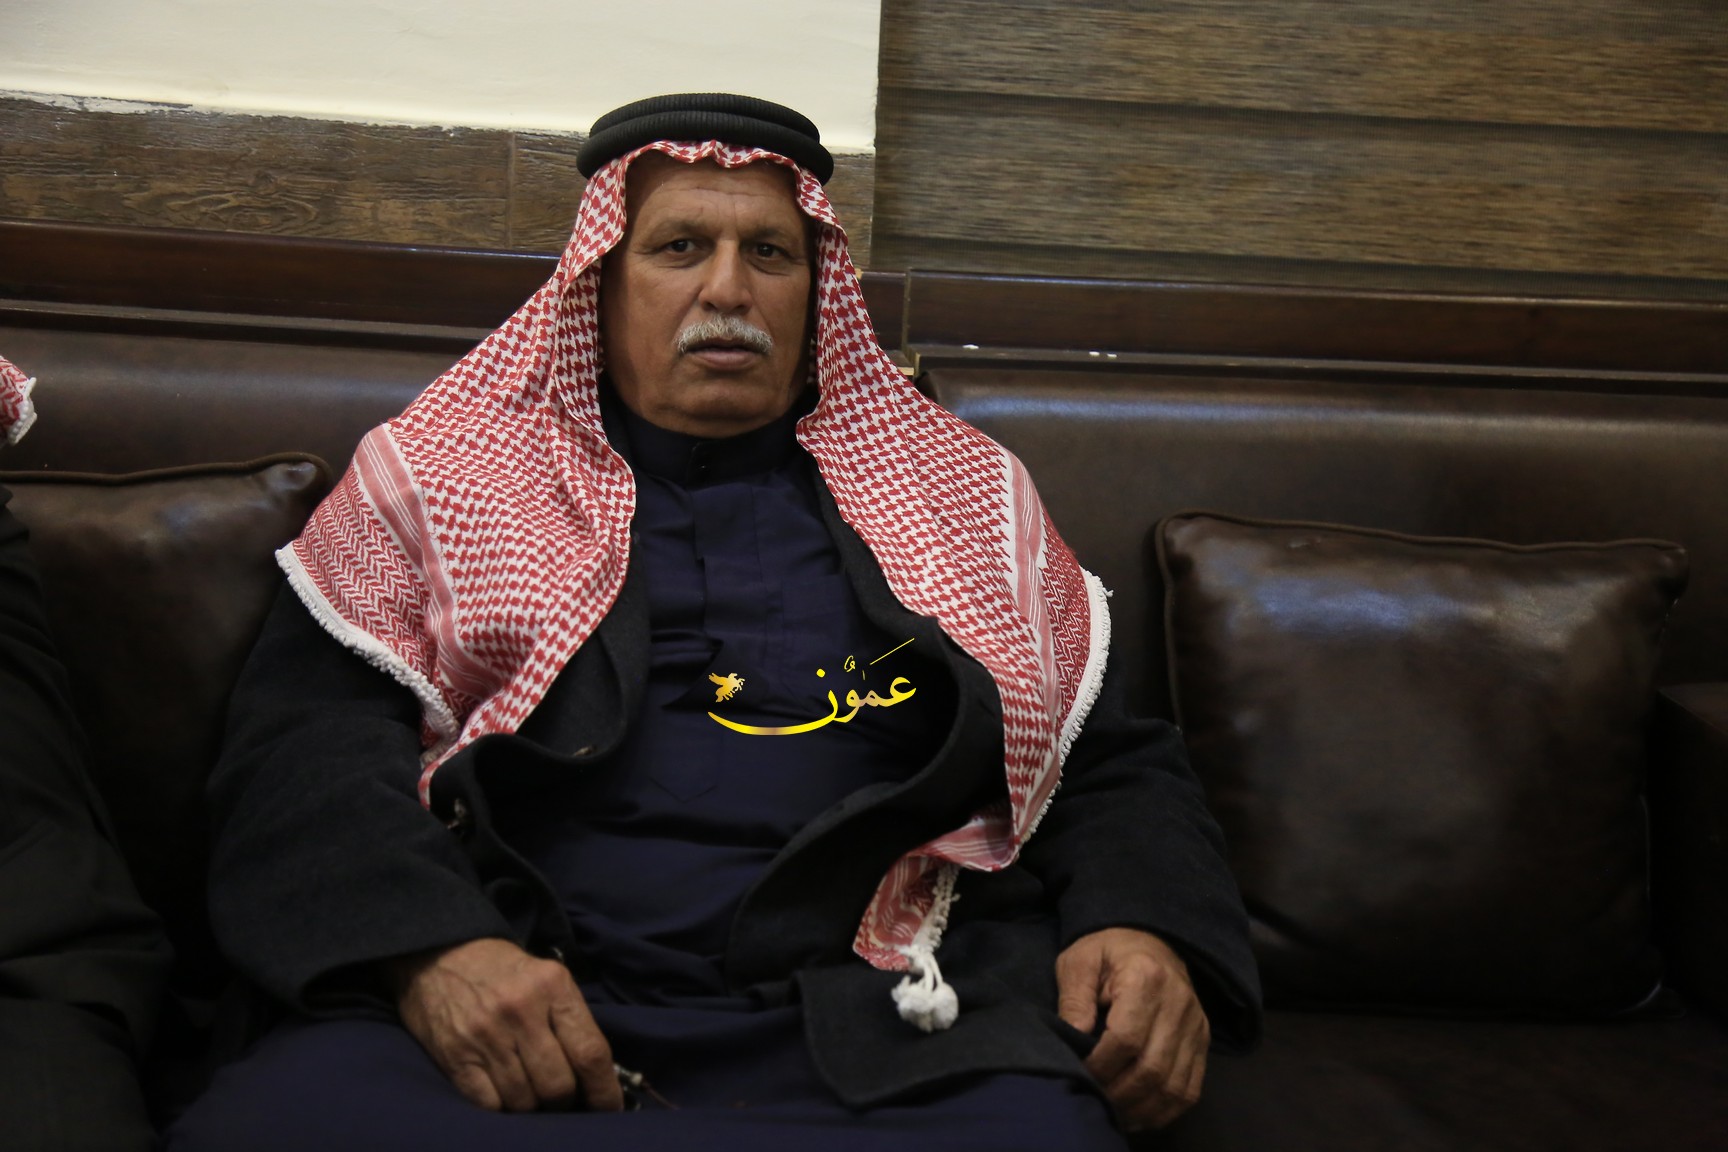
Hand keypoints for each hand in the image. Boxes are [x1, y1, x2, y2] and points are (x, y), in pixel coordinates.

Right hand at [387, 937, 623, 1113]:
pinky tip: (502, 1093)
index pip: (590, 1052)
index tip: (609, 1108)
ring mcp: (485, 1036)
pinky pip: (489, 1105)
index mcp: (552, 986)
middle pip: (558, 1086)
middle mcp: (520, 1011)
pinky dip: (500, 1107)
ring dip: (531, 1105)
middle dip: (563, 1100)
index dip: (604, 1090)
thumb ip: (570, 1020)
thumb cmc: (502, 970)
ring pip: (524, 1101)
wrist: (439, 952)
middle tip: (559, 1095)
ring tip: (529, 1090)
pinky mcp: (455, 1056)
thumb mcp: (547, 977)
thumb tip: (597, 1073)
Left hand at [1056, 927, 1210, 1129]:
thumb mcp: (1079, 961)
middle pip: (1152, 1068)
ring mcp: (1196, 1025)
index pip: (1126, 1037)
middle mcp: (1179, 1003)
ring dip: (1141, 1108)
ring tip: (1114, 1112)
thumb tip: (1073, 1040)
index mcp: (1145, 977)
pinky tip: (1139, 1112)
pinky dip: (1164, 1109)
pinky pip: (1190, 1089)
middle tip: (1093, 1097)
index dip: (1100, 1064)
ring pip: (1174, 1086)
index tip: (1080, 1071)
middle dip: (1118, 1093)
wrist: (1149, 938)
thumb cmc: (1108, 949)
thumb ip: (1073, 999)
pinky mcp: (1202, 1040)